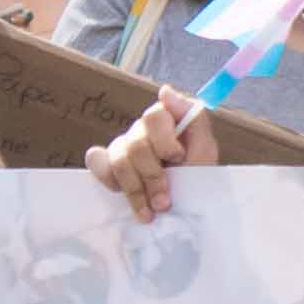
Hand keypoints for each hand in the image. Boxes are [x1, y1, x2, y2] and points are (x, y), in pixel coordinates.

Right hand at [83, 92, 212, 222]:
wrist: (185, 212)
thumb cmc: (197, 180)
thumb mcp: (206, 152)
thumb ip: (194, 120)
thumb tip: (165, 90)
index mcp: (166, 121)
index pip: (154, 116)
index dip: (164, 141)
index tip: (178, 159)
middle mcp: (143, 130)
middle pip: (136, 144)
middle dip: (151, 176)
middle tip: (164, 202)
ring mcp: (124, 146)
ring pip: (118, 159)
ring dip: (134, 189)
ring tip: (149, 212)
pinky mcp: (109, 163)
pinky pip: (97, 162)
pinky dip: (108, 179)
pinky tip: (123, 195)